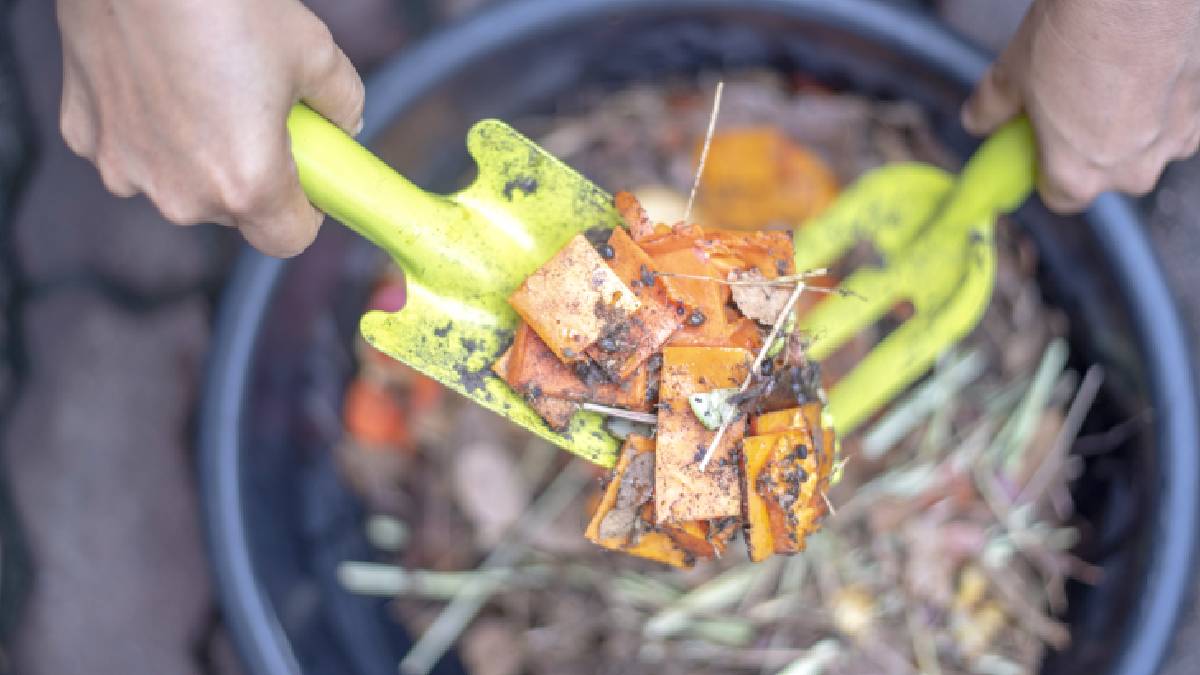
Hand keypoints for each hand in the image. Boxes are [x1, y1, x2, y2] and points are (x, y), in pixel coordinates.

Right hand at [56, 0, 364, 256]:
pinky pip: (134, 151)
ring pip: (180, 184)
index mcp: (245, 184)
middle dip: (252, 173)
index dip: (307, 210)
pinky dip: (151, 129)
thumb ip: (343, 105)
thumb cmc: (225, 2)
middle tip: (259, 113)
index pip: (289, 239)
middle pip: (233, 211)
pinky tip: (158, 77)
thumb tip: (345, 125)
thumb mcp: (315, 53)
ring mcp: (126, 169)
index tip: (310, 178)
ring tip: (206, 86)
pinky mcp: (85, 137)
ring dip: (199, 154)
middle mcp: (180, 194)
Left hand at [962, 0, 1199, 212]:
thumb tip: (978, 119)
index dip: (1045, 169)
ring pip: (1145, 148)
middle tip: (1073, 101)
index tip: (1040, 145)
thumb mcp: (1010, 75)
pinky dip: (1163, 102)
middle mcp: (1131, 172)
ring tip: (1110, 77)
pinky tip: (1146, 69)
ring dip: (1130, 124)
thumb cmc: (1075, 34)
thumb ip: (990, 110)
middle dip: (1089, 146)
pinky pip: (1178, 121)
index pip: (1059, 197)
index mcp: (1078, 177)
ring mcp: (1175, 142)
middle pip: (1105, 175)